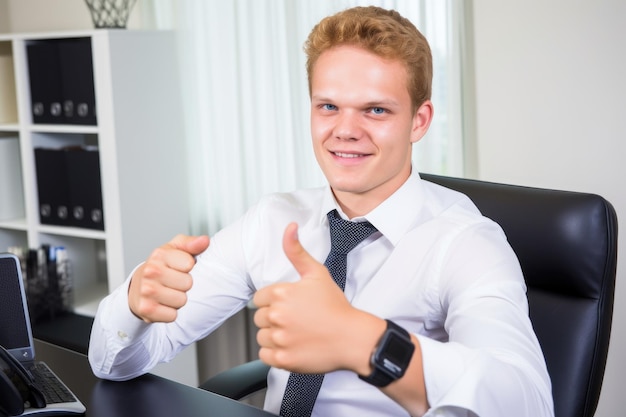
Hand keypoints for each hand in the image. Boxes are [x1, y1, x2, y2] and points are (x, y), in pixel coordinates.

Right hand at [128, 234, 209, 322]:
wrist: (138, 287)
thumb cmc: (161, 267)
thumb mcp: (175, 250)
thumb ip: (191, 244)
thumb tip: (204, 241)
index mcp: (159, 255)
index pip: (189, 264)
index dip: (188, 267)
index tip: (179, 267)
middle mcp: (150, 271)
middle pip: (188, 284)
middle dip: (184, 285)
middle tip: (173, 282)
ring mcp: (146, 291)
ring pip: (181, 301)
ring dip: (178, 299)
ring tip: (168, 292)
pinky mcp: (145, 309)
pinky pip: (172, 316)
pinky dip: (170, 313)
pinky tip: (162, 304)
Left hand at [253, 223, 383, 374]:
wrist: (353, 338)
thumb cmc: (336, 307)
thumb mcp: (317, 273)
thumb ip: (297, 251)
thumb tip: (289, 227)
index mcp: (280, 293)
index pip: (260, 298)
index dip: (275, 301)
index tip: (292, 306)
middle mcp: (277, 315)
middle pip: (260, 317)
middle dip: (275, 318)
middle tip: (297, 320)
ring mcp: (279, 339)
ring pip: (261, 337)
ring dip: (274, 336)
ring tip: (296, 333)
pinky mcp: (282, 360)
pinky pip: (265, 355)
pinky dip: (275, 354)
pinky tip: (293, 346)